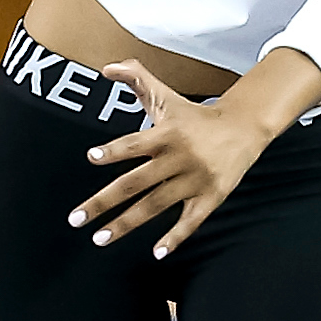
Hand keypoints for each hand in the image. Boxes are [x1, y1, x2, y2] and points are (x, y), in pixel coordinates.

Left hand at [67, 57, 267, 258]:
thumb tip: (108, 66)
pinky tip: (157, 253)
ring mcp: (194, 180)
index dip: (114, 150)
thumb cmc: (196, 116)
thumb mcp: (167, 95)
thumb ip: (137, 78)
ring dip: (126, 223)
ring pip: (155, 205)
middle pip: (136, 182)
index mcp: (167, 133)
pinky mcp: (210, 197)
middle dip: (104, 201)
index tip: (91, 157)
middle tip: (76, 219)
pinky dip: (175, 238)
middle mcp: (178, 157)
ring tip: (100, 238)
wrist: (243, 128)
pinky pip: (190, 221)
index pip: (135, 142)